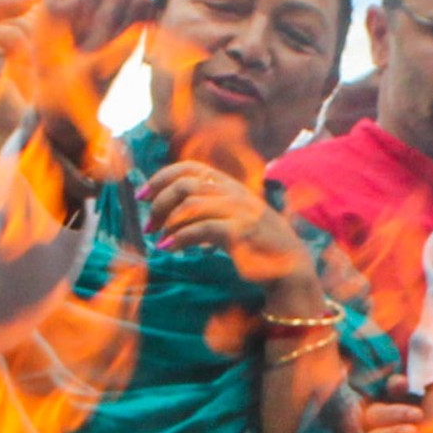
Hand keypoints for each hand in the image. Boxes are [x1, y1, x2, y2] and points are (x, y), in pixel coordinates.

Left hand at [144, 157, 313, 284]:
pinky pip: (202, 228)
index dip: (162, 178)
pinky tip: (169, 248)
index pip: (190, 168)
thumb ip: (208, 205)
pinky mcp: (240, 231)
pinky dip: (180, 238)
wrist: (289, 264)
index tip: (143, 195)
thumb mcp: (232, 216)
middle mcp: (233, 192)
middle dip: (160, 203)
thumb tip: (169, 208)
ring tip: (159, 239)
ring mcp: (238, 210)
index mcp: (230, 185)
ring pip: (191, 205)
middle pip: (185, 185)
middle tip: (148, 225)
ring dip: (168, 223)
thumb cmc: (255, 242)